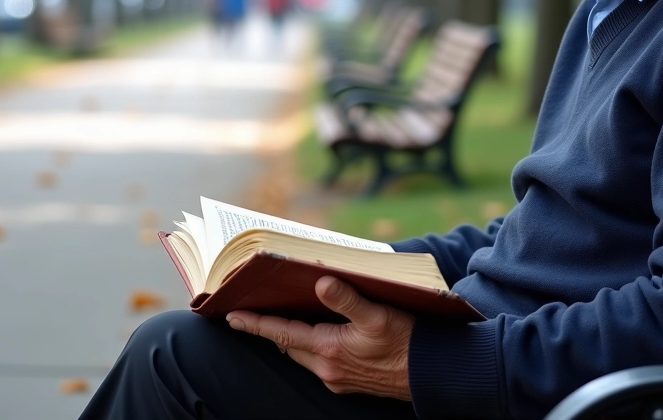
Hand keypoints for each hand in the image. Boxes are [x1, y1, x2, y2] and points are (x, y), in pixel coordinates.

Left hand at [226, 276, 415, 400]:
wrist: (430, 375)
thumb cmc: (406, 342)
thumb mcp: (377, 314)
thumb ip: (347, 298)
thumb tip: (321, 281)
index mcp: (330, 348)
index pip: (282, 334)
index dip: (256, 324)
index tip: (232, 317)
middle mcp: (327, 368)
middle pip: (289, 346)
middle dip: (271, 330)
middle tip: (253, 312)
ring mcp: (337, 378)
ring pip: (303, 355)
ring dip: (292, 339)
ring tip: (282, 320)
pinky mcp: (348, 382)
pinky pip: (319, 363)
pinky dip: (311, 347)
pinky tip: (320, 336)